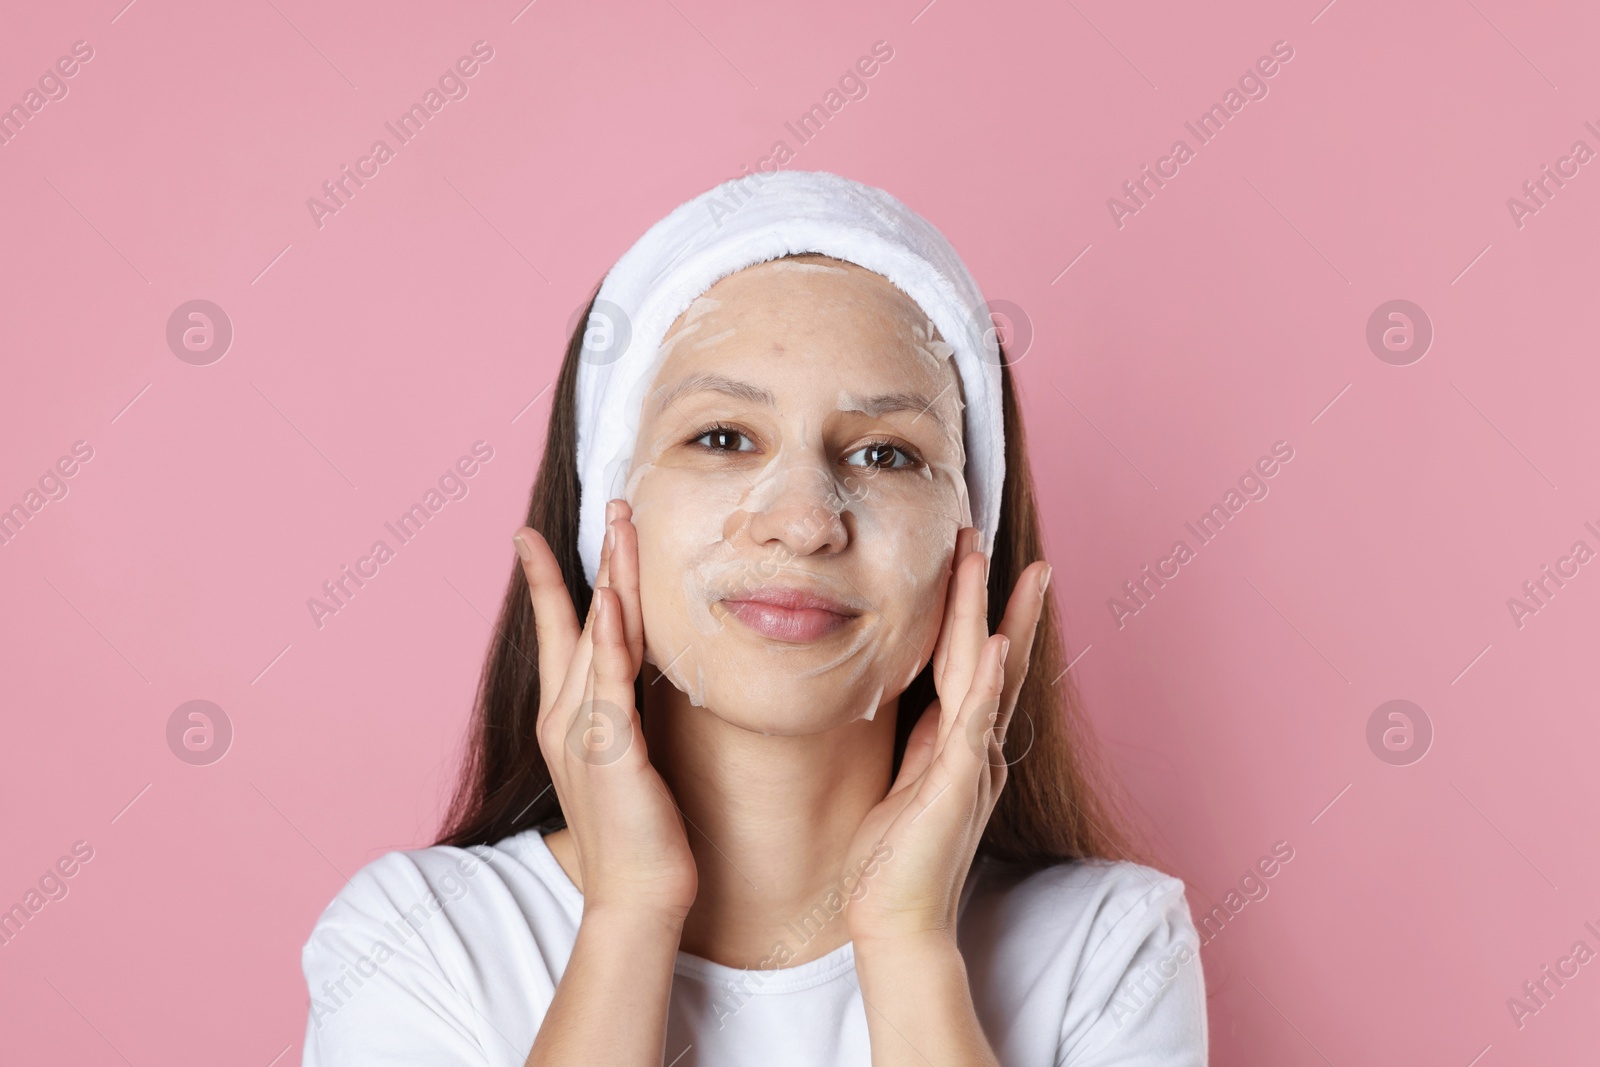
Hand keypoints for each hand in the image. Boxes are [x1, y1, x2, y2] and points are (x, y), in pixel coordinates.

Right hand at [514, 499, 696, 919]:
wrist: (638, 895)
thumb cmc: (639, 835)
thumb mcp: (625, 762)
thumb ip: (620, 719)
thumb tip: (629, 690)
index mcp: (566, 719)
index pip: (559, 633)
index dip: (550, 583)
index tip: (534, 537)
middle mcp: (565, 717)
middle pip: (580, 620)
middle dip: (592, 558)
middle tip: (611, 504)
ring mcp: (582, 730)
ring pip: (596, 635)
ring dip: (610, 575)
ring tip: (621, 523)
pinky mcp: (610, 749)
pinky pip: (610, 681)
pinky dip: (610, 637)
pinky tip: (612, 597)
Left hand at [841, 527, 1049, 944]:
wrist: (894, 922)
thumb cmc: (891, 861)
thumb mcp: (904, 782)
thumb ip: (918, 742)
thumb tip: (915, 701)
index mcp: (960, 746)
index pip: (972, 665)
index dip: (977, 612)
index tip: (978, 563)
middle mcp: (976, 749)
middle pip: (990, 656)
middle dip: (993, 595)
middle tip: (993, 538)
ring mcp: (971, 765)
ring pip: (985, 675)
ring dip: (991, 614)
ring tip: (996, 562)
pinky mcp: (956, 786)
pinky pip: (974, 723)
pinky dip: (988, 681)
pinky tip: (997, 643)